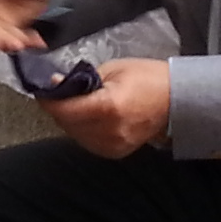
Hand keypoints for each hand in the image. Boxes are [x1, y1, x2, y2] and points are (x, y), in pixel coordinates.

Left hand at [43, 58, 171, 159]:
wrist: (176, 99)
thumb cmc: (148, 78)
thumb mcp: (113, 69)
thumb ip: (81, 78)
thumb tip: (57, 84)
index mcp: (109, 107)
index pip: (65, 109)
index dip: (49, 100)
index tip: (43, 90)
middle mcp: (110, 131)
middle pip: (67, 124)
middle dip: (58, 108)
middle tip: (59, 92)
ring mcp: (114, 145)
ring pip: (74, 135)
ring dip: (69, 120)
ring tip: (75, 103)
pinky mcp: (116, 152)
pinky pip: (87, 142)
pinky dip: (82, 130)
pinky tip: (88, 116)